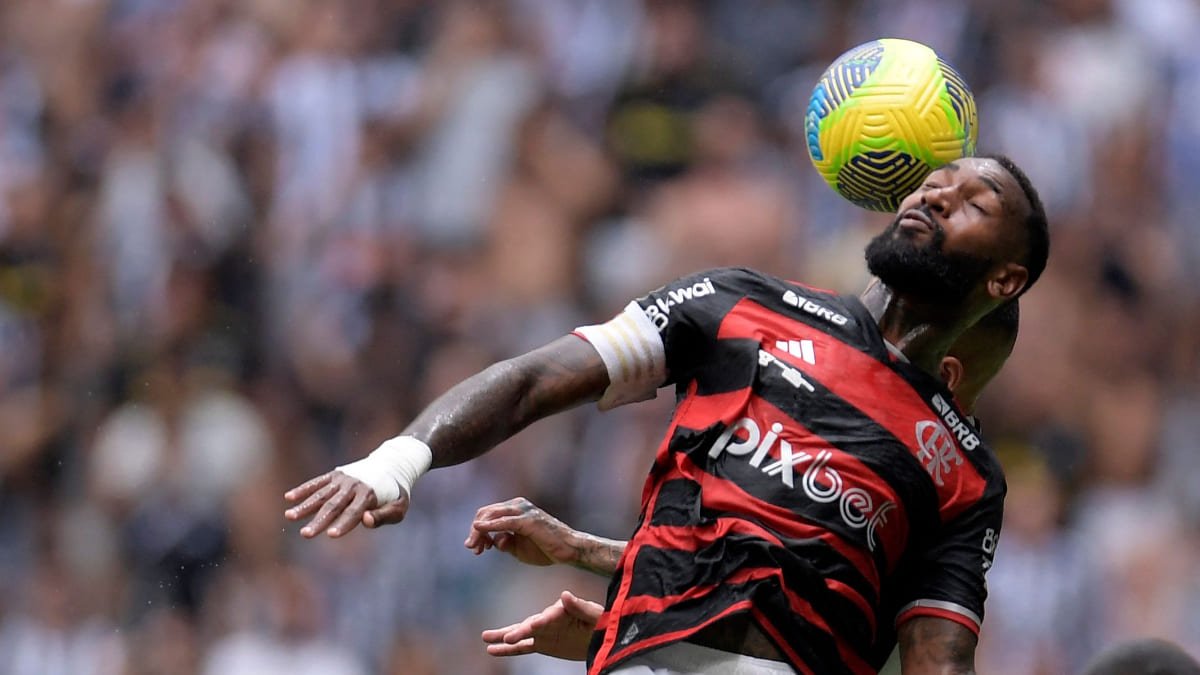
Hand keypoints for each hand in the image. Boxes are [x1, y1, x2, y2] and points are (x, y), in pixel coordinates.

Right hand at [284, 470, 410, 537]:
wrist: (392, 464)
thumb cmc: (396, 493)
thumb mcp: (400, 507)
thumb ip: (384, 515)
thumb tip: (365, 520)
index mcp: (369, 494)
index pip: (354, 513)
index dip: (343, 524)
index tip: (330, 535)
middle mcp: (353, 485)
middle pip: (334, 506)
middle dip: (319, 521)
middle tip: (305, 535)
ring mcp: (342, 479)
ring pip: (321, 494)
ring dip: (305, 505)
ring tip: (290, 516)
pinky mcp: (335, 475)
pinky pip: (317, 482)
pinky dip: (304, 489)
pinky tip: (289, 497)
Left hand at [465, 497, 577, 565]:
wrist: (568, 550)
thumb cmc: (546, 548)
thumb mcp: (518, 548)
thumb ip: (504, 542)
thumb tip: (492, 541)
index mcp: (515, 508)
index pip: (487, 514)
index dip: (477, 531)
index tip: (477, 548)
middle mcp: (518, 505)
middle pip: (486, 512)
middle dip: (475, 531)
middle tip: (472, 548)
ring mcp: (523, 511)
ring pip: (491, 515)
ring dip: (479, 531)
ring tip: (475, 547)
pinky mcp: (528, 520)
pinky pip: (504, 522)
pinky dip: (490, 526)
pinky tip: (480, 530)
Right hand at [481, 590, 603, 659]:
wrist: (601, 634)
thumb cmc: (602, 621)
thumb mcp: (596, 615)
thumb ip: (580, 606)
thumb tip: (565, 594)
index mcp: (562, 609)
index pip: (551, 614)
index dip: (543, 620)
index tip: (534, 624)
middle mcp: (548, 618)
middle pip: (531, 624)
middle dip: (520, 631)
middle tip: (508, 637)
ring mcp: (543, 631)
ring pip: (521, 634)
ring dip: (505, 635)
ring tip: (486, 637)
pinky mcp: (541, 643)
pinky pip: (522, 647)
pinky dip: (507, 649)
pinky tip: (491, 649)